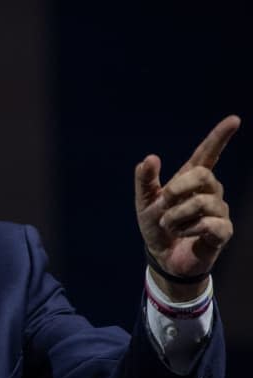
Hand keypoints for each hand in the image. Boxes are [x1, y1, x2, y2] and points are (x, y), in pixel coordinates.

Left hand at [135, 115, 239, 300]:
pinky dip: (190, 230)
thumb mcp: (143, 202)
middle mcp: (209, 191)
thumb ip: (145, 180)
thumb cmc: (156, 226)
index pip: (207, 154)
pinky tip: (185, 235)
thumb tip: (151, 158)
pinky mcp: (223, 231)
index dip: (219, 137)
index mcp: (190, 180)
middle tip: (164, 203)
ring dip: (177, 216)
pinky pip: (210, 224)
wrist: (161, 257)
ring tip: (170, 226)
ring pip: (202, 203)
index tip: (234, 119)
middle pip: (203, 175)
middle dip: (178, 188)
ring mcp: (218, 210)